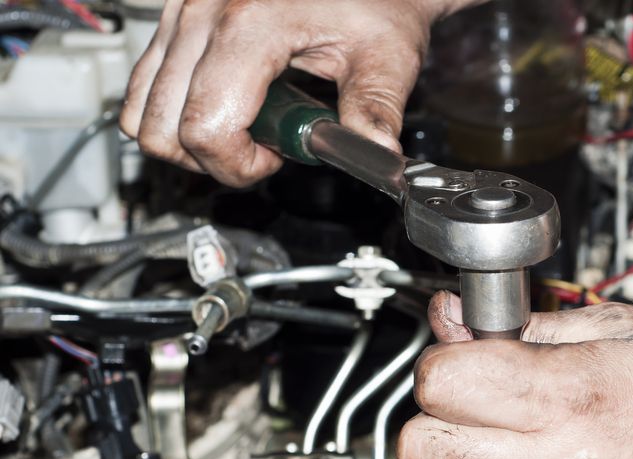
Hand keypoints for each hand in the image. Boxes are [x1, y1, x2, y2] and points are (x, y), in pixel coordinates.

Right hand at [121, 0, 472, 186]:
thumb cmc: (372, 0)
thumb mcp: (387, 56)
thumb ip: (375, 113)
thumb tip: (376, 160)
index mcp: (250, 23)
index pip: (205, 129)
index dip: (238, 166)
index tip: (276, 158)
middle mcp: (202, 12)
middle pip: (163, 128)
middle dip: (214, 158)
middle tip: (265, 144)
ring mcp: (182, 12)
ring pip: (143, 111)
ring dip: (192, 137)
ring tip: (249, 123)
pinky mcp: (176, 18)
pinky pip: (149, 85)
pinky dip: (180, 111)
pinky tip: (232, 103)